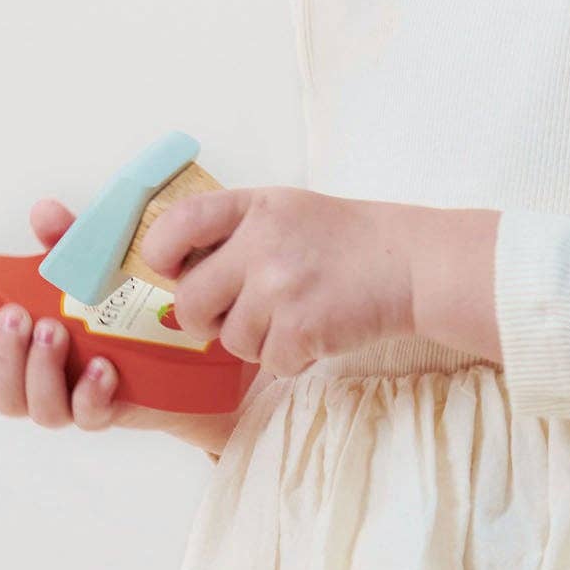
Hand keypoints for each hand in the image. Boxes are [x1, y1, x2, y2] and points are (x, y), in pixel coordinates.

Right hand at [0, 196, 235, 450]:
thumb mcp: (90, 263)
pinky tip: (102, 368)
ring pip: (36, 408)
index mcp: (18, 349)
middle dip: (3, 354)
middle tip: (21, 316)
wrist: (183, 345)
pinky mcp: (108, 411)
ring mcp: (71, 400)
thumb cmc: (118, 302)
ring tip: (56, 331)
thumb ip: (64, 241)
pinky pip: (89, 416)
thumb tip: (44, 211)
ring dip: (39, 371)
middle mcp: (36, 381)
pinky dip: (89, 394)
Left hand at [138, 187, 416, 377]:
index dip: (160, 252)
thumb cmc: (341, 239)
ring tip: (293, 315)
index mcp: (253, 207)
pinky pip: (268, 362)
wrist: (409, 263)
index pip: (176, 223)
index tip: (172, 268)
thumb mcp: (284, 210)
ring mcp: (281, 287)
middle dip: (204, 319)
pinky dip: (290, 357)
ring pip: (230, 341)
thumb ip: (232, 230)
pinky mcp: (302, 328)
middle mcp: (261, 243)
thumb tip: (173, 270)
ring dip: (257, 340)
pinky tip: (314, 332)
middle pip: (190, 301)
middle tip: (234, 311)